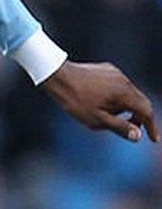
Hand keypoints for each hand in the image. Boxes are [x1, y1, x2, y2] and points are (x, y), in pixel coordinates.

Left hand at [41, 60, 158, 142]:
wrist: (57, 75)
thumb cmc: (74, 99)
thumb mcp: (96, 119)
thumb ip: (119, 127)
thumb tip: (138, 136)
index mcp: (124, 93)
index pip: (146, 111)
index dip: (151, 126)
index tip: (153, 139)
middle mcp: (123, 80)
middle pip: (140, 101)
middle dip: (138, 117)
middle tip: (130, 129)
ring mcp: (115, 73)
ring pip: (129, 93)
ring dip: (126, 107)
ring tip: (107, 115)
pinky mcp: (106, 69)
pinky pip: (118, 85)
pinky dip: (117, 96)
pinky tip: (100, 102)